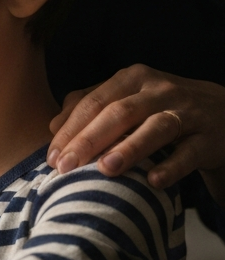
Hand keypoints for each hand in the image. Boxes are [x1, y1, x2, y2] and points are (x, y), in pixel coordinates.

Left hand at [47, 64, 224, 204]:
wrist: (222, 113)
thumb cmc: (158, 108)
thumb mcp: (126, 99)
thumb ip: (89, 106)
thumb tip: (53, 127)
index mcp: (132, 78)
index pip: (93, 102)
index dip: (70, 129)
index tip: (52, 157)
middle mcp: (159, 90)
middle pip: (119, 113)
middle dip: (89, 140)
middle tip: (66, 168)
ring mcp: (188, 111)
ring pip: (156, 127)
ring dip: (129, 149)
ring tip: (104, 169)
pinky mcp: (210, 138)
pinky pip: (190, 152)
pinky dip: (172, 166)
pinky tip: (153, 181)